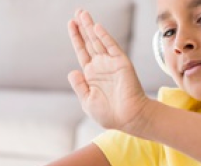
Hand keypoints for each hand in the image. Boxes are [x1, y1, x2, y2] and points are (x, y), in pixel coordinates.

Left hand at [68, 10, 149, 133]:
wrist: (129, 118)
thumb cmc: (109, 114)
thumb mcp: (87, 101)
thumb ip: (79, 86)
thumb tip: (73, 71)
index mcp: (92, 75)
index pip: (82, 51)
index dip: (76, 37)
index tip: (71, 24)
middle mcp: (101, 66)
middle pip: (90, 42)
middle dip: (83, 27)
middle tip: (78, 11)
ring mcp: (111, 64)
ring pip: (99, 41)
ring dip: (91, 27)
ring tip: (83, 13)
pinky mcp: (122, 63)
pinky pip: (112, 47)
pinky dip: (105, 37)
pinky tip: (96, 27)